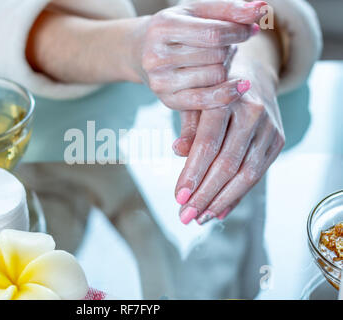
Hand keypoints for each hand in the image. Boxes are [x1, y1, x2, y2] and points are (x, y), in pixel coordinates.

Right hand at [131, 0, 266, 110]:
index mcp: (163, 27)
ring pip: (215, 76)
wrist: (139, 50)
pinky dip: (226, 93)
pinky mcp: (167, 100)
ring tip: (217, 59)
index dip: (239, 32)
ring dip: (226, 67)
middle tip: (226, 45)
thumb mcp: (196, 12)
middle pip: (216, 56)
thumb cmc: (175, 28)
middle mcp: (157, 56)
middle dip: (229, 48)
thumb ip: (229, 9)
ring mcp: (160, 81)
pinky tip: (240, 85)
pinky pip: (205, 100)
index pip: (214, 33)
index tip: (251, 29)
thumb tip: (262, 9)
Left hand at [175, 60, 284, 224]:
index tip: (178, 197)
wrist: (251, 74)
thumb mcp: (195, 101)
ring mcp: (269, 127)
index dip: (192, 173)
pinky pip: (257, 175)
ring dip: (221, 201)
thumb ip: (188, 127)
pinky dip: (237, 196)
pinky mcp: (278, 140)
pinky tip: (219, 210)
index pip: (208, 143)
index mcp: (225, 99)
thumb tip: (178, 151)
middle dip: (204, 195)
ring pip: (246, 174)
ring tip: (200, 218)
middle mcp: (252, 113)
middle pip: (227, 164)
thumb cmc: (214, 91)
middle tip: (185, 215)